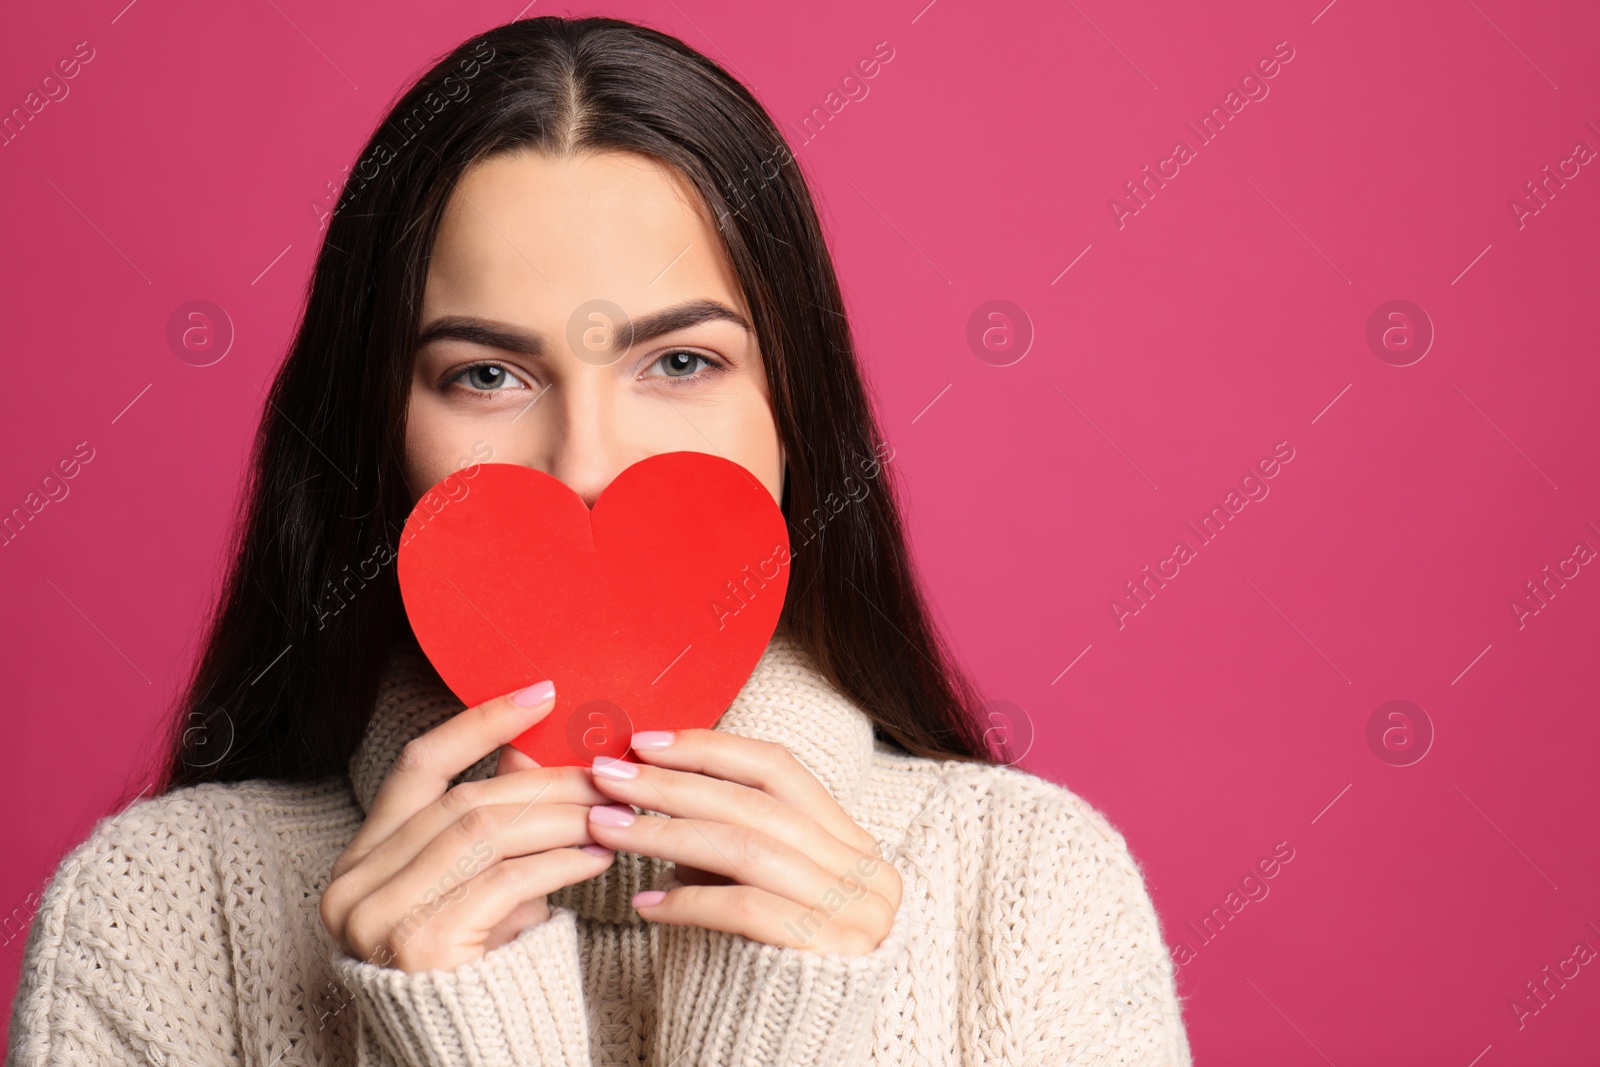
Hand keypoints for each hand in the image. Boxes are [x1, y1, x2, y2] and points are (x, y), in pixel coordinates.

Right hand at [320, 680, 614, 971]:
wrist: (471, 1054)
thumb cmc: (476, 965)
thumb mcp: (479, 882)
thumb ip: (497, 818)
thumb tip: (534, 748)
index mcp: (362, 857)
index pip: (420, 764)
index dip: (480, 723)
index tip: (541, 694)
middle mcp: (356, 883)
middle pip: (464, 800)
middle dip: (545, 781)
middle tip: (606, 773)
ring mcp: (379, 915)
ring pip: (485, 832)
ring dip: (560, 817)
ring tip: (611, 814)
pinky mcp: (419, 945)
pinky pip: (504, 881)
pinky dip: (559, 861)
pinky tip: (598, 856)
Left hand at [583, 728, 901, 955]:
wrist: (786, 1051)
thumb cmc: (759, 963)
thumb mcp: (751, 885)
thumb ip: (725, 833)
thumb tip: (649, 773)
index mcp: (853, 842)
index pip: (779, 769)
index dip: (710, 748)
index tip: (646, 743)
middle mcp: (867, 872)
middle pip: (756, 804)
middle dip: (674, 786)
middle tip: (610, 779)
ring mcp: (858, 912)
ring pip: (748, 848)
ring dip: (667, 834)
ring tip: (610, 829)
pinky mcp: (833, 954)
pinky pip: (749, 909)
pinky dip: (690, 903)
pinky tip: (645, 904)